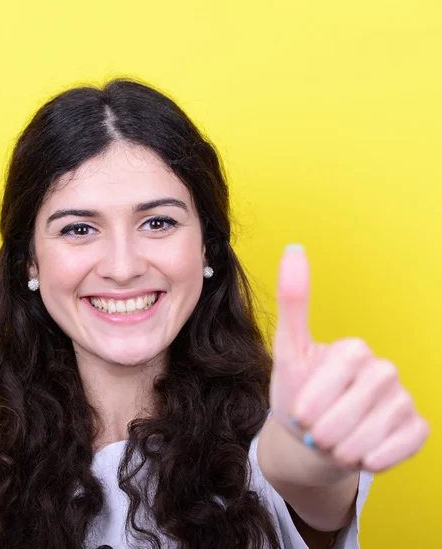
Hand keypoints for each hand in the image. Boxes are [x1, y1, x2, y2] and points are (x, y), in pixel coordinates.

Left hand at [269, 245, 429, 472]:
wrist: (310, 441)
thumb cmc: (297, 395)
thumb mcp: (288, 351)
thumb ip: (293, 301)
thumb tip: (294, 248)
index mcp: (355, 349)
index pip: (338, 374)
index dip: (314, 400)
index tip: (300, 412)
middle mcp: (385, 368)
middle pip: (355, 408)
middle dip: (326, 429)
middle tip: (315, 432)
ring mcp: (403, 397)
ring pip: (376, 432)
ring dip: (345, 447)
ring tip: (333, 443)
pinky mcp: (417, 426)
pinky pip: (406, 446)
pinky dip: (377, 457)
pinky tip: (362, 455)